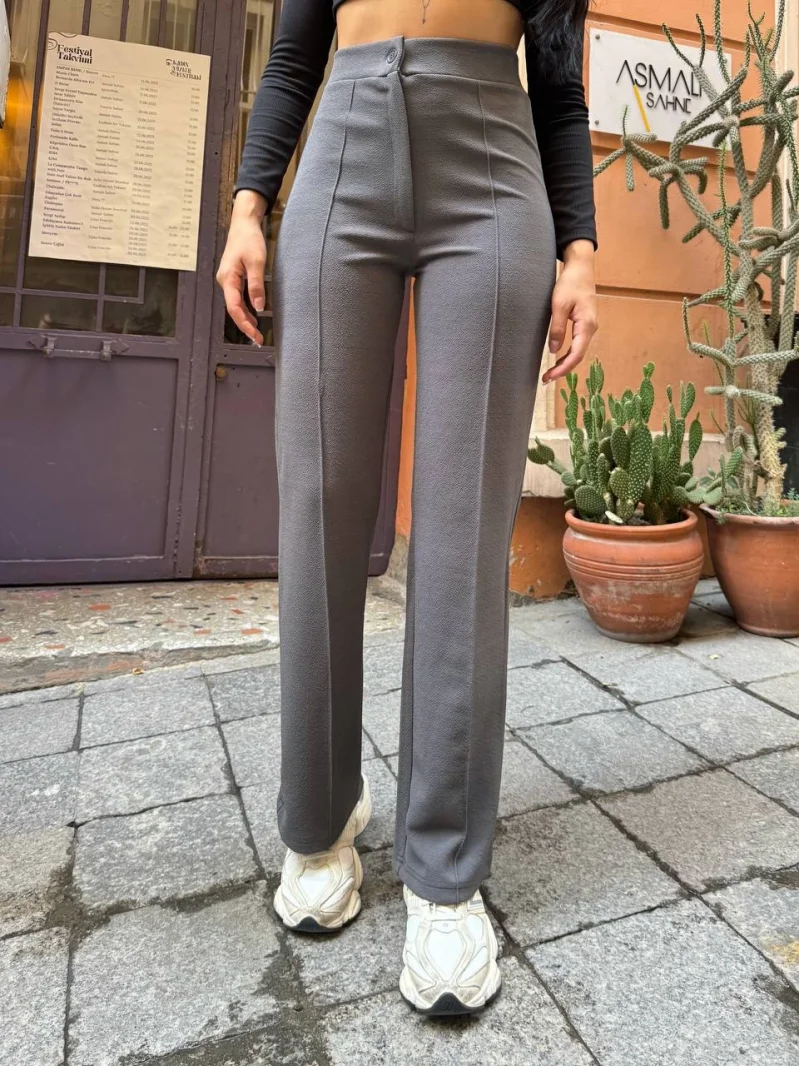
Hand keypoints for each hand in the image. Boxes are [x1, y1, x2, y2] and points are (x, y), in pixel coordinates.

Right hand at [216, 190, 268, 346]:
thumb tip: (258, 307)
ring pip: (236, 305)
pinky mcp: (233, 277)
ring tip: (257, 332)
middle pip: (234, 309)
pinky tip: (254, 316)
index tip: (254, 335)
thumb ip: (257, 285)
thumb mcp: (257, 262)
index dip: (244, 324)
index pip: (234, 308)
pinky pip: (238, 297)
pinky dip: (246, 308)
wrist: (244, 223)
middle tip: (258, 340)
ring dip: (246, 319)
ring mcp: (228, 280)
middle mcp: (225, 281)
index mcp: (228, 279)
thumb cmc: (249, 239)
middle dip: (246, 326)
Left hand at [542, 240, 597, 384]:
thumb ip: (557, 328)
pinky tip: (558, 359)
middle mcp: (591, 328)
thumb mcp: (559, 305)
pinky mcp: (584, 324)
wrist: (580, 268)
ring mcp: (589, 327)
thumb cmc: (570, 283)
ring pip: (578, 351)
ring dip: (565, 363)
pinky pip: (577, 344)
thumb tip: (553, 351)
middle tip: (546, 379)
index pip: (576, 354)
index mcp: (586, 325)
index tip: (550, 377)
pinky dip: (568, 354)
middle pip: (578, 356)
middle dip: (563, 370)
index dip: (563, 369)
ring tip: (550, 373)